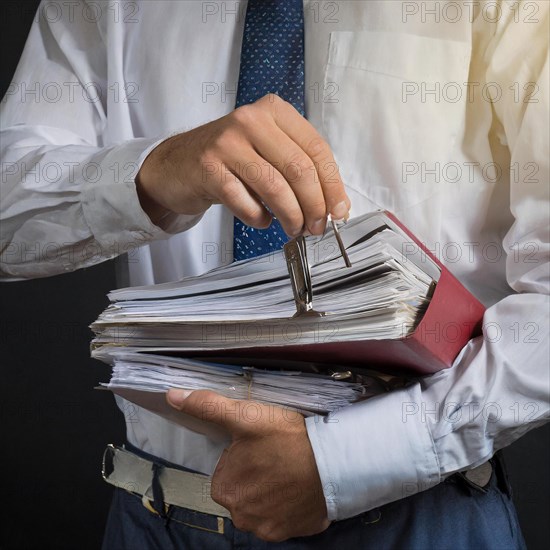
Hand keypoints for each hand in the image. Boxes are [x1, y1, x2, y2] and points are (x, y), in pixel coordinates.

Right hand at [137, 94, 349, 234]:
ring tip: (293, 229)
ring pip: (276, 188)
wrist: (176, 165)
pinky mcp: (209, 169)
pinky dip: (259, 219)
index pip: (317, 149)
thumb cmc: (229, 161)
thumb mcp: (267, 150)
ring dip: (291, 216)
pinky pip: (246, 203)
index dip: (333, 186)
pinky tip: (260, 219)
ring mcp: (227, 143)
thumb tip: (333, 205)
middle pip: (300, 169)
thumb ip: (298, 168)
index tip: (339, 212)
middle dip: (315, 206)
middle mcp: (251, 120)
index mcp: (274, 111)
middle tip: (316, 227)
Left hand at [166, 389, 330, 541]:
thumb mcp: (245, 416)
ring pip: (262, 505)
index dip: (242, 457)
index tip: (261, 446)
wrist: (332, 463)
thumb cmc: (285, 439)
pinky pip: (283, 517)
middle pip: (243, 490)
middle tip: (276, 456)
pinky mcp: (291, 533)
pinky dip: (288, 505)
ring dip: (272, 491)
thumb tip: (172, 396)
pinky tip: (299, 487)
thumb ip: (208, 407)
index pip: (226, 472)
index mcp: (225, 490)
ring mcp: (268, 528)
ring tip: (289, 470)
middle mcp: (242, 517)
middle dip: (255, 476)